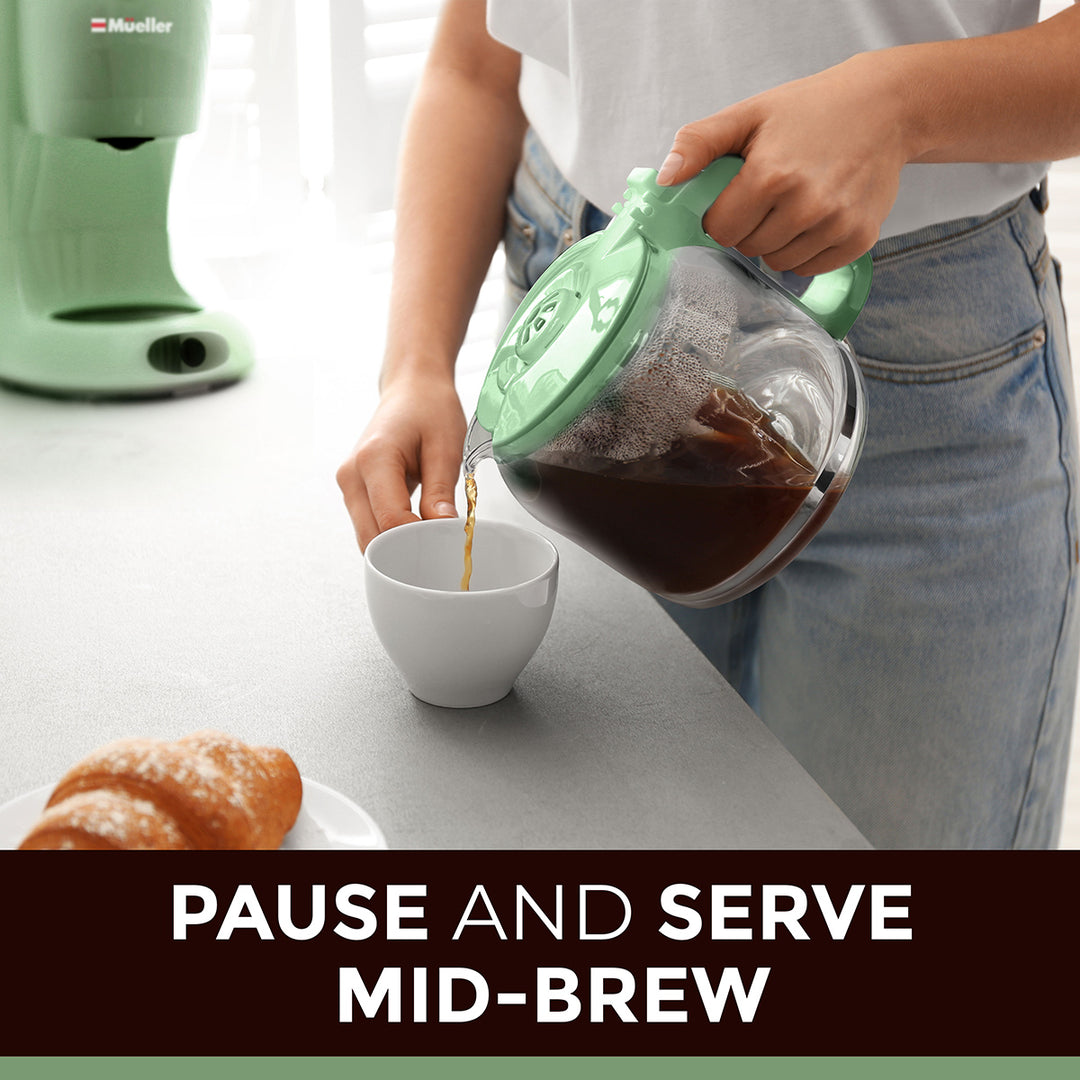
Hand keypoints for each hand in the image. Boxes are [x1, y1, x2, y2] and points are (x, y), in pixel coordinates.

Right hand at [336, 371, 465, 549]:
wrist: (411, 389)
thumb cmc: (429, 408)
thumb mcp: (446, 447)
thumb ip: (441, 491)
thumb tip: (442, 529)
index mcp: (374, 459)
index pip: (391, 521)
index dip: (419, 540)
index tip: (445, 543)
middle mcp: (352, 475)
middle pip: (372, 537)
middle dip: (405, 551)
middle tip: (439, 550)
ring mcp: (348, 484)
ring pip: (367, 537)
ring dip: (396, 545)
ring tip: (429, 538)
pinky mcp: (354, 491)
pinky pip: (369, 526)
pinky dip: (391, 535)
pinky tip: (415, 530)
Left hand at [657, 52, 910, 275]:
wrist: (885, 107)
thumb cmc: (812, 110)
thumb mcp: (750, 114)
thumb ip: (699, 144)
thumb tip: (664, 178)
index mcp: (770, 175)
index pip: (719, 230)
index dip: (721, 216)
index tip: (736, 197)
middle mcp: (805, 205)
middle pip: (748, 248)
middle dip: (749, 228)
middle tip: (769, 196)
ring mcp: (835, 224)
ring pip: (779, 263)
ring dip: (777, 242)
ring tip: (793, 205)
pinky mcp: (859, 238)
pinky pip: (811, 268)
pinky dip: (806, 251)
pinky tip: (816, 219)